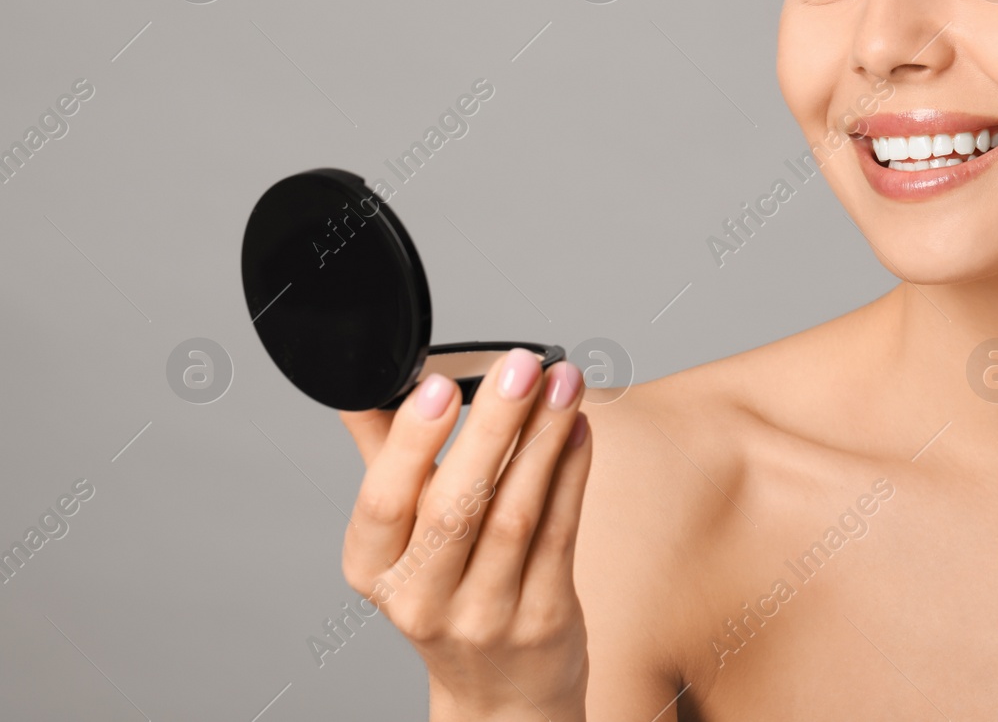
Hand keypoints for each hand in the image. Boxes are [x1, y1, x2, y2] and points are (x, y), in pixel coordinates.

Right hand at [338, 350, 592, 720]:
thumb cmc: (446, 593)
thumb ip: (384, 459)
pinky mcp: (543, 618)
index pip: (382, 503)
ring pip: (515, 515)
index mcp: (374, 570)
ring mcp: (485, 615)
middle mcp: (422, 599)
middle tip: (519, 365)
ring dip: (543, 439)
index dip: (409, 443)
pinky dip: (572, 474)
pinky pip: (559, 532)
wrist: (498, 693)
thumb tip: (362, 385)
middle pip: (456, 506)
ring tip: (562, 382)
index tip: (440, 384)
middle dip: (492, 427)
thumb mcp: (400, 539)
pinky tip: (579, 429)